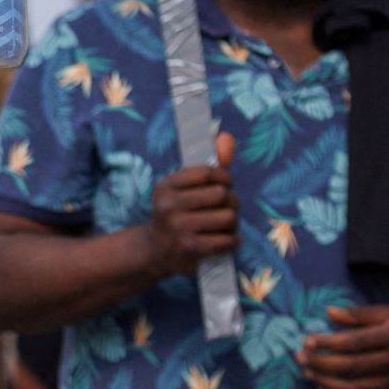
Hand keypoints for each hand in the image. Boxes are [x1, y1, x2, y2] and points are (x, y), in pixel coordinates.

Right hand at [139, 131, 241, 281]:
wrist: (155, 252)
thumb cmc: (176, 214)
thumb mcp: (184, 188)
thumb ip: (210, 164)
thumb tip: (227, 136)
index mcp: (166, 186)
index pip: (208, 172)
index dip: (225, 178)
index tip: (226, 184)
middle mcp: (169, 205)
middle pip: (222, 195)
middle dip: (233, 201)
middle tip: (229, 208)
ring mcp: (179, 227)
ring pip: (228, 217)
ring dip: (234, 223)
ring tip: (227, 226)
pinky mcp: (191, 248)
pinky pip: (227, 239)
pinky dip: (233, 240)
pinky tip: (226, 240)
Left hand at [298, 304, 388, 388]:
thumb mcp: (386, 312)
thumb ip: (357, 314)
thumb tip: (328, 312)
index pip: (355, 343)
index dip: (329, 343)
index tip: (308, 341)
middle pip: (352, 367)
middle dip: (321, 363)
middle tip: (300, 358)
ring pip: (355, 388)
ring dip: (327, 382)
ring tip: (307, 373)